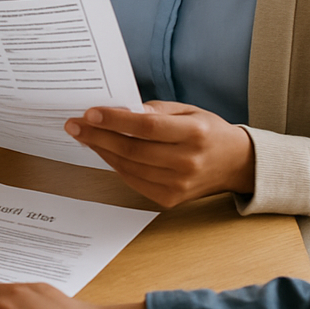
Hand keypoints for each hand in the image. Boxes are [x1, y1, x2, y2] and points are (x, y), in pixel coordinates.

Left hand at [64, 101, 255, 206]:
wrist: (235, 164)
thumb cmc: (207, 130)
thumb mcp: (187, 110)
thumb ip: (155, 109)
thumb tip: (121, 110)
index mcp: (194, 134)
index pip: (147, 127)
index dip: (115, 120)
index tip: (90, 113)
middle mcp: (188, 162)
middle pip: (133, 149)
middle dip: (98, 136)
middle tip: (74, 124)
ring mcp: (179, 185)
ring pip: (129, 167)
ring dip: (101, 150)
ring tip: (82, 136)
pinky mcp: (170, 199)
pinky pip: (133, 180)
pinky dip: (114, 165)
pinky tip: (102, 151)